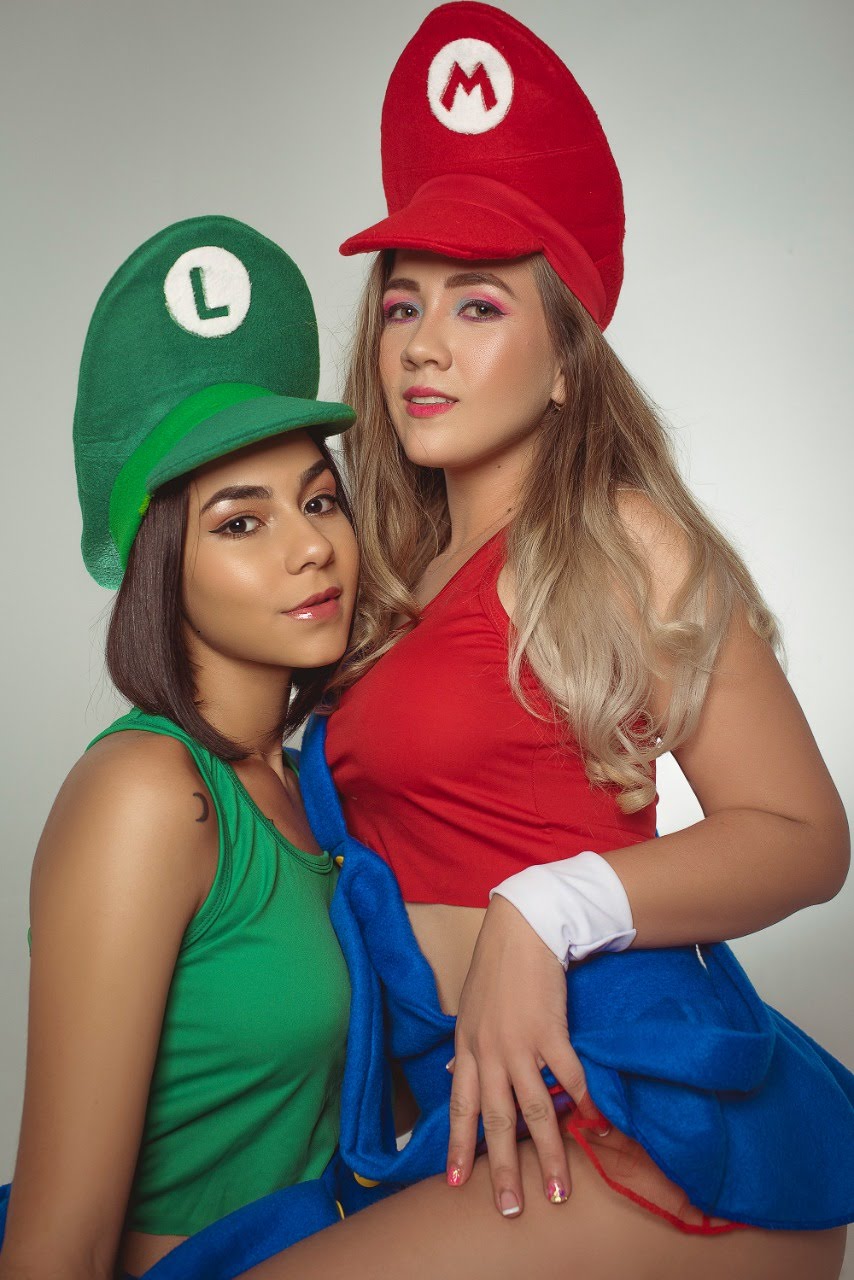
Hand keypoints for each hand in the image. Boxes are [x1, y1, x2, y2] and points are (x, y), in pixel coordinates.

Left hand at [446, 895, 607, 1215]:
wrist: (522, 931)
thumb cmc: (496, 970)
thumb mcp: (469, 1011)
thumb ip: (464, 1050)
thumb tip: (449, 1076)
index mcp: (468, 1048)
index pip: (459, 1107)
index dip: (457, 1146)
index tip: (454, 1183)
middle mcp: (489, 1052)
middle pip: (495, 1120)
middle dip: (502, 1168)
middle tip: (509, 1208)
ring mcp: (520, 1044)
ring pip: (533, 1110)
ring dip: (548, 1153)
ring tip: (559, 1188)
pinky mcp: (550, 1031)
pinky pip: (569, 1077)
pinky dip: (582, 1103)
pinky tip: (595, 1124)